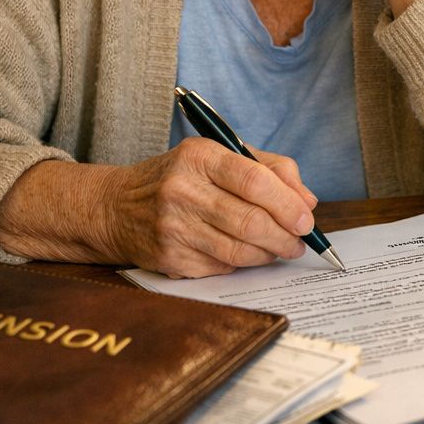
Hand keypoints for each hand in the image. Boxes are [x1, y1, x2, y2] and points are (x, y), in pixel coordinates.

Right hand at [105, 138, 319, 277]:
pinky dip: (242, 264)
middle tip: (299, 242)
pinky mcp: (169, 259)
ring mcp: (172, 227)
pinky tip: (246, 254)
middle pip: (250, 221)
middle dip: (285, 236)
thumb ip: (269, 169)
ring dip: (269, 254)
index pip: (254, 180)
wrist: (115, 208)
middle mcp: (182, 190)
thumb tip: (307, 200)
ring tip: (280, 249)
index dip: (287, 204)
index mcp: (199, 156)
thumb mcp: (219, 156)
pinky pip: (221, 267)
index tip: (306, 219)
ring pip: (239, 250)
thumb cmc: (180, 178)